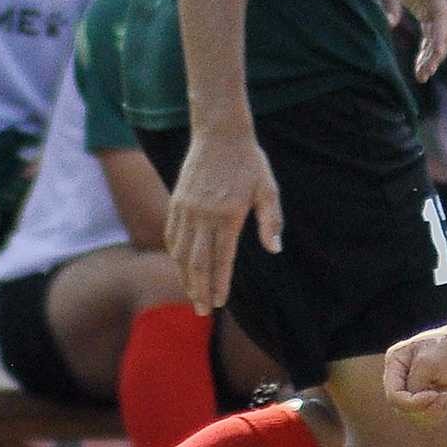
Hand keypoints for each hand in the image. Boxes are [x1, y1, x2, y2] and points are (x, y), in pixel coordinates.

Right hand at [165, 122, 278, 313]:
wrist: (220, 134)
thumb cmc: (249, 163)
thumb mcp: (267, 190)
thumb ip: (271, 221)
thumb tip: (275, 250)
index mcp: (227, 216)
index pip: (221, 259)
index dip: (219, 283)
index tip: (219, 302)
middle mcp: (203, 216)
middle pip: (197, 262)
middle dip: (199, 289)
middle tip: (202, 311)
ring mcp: (186, 209)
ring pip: (181, 252)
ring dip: (185, 276)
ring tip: (190, 295)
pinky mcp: (176, 201)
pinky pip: (171, 234)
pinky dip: (174, 254)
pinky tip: (179, 265)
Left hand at [370, 0, 446, 82]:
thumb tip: (390, 25)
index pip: (442, 12)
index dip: (440, 35)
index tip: (435, 55)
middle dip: (438, 50)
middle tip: (425, 73)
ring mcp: (436, 0)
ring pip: (443, 31)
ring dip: (435, 52)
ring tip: (423, 75)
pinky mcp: (428, 7)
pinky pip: (433, 30)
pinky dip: (429, 47)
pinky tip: (422, 64)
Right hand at [382, 318, 446, 419]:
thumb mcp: (428, 365)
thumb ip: (414, 386)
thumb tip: (412, 405)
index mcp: (396, 362)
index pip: (394, 395)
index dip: (412, 402)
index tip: (434, 395)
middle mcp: (402, 374)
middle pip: (402, 407)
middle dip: (425, 407)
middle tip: (445, 396)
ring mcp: (415, 385)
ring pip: (414, 414)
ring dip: (434, 410)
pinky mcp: (429, 393)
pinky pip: (428, 414)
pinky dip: (440, 410)